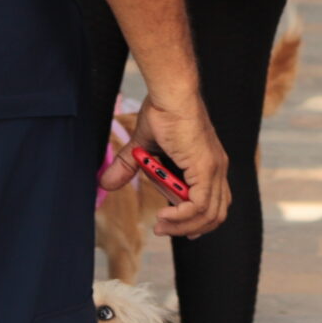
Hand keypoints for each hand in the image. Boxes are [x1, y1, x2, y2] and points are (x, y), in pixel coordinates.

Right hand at [105, 91, 230, 239]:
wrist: (170, 94)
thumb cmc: (162, 111)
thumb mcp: (143, 147)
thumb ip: (128, 167)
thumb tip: (105, 183)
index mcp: (208, 163)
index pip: (213, 201)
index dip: (198, 220)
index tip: (174, 225)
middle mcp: (216, 168)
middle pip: (214, 213)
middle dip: (189, 228)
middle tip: (163, 228)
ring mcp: (214, 169)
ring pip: (209, 214)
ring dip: (183, 226)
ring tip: (160, 225)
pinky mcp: (206, 168)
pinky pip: (200, 205)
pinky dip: (182, 216)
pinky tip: (164, 216)